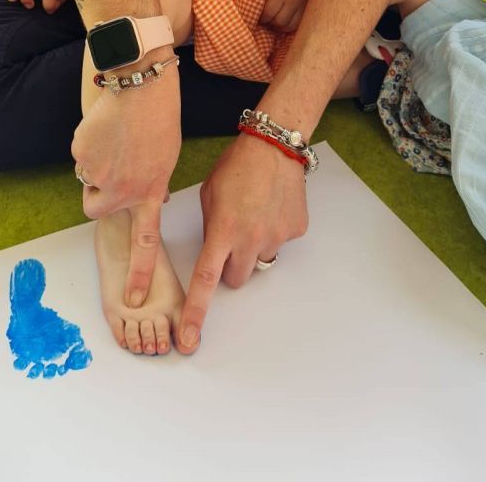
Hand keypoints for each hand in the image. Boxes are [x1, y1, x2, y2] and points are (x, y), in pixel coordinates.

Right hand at [72, 66, 181, 306]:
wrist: (141, 84)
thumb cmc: (159, 117)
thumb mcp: (166, 158)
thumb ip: (153, 183)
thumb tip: (150, 198)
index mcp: (149, 192)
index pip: (145, 242)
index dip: (140, 273)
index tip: (133, 299)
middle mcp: (123, 189)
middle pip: (96, 208)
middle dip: (96, 194)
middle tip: (108, 170)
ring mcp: (99, 172)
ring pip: (86, 177)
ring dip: (94, 164)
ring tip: (114, 138)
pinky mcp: (81, 152)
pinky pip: (79, 154)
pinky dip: (88, 143)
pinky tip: (105, 126)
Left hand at [176, 131, 307, 353]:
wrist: (275, 146)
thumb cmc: (237, 166)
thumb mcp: (210, 195)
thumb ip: (211, 227)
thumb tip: (214, 248)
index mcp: (222, 231)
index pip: (205, 281)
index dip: (195, 312)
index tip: (189, 339)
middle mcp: (250, 240)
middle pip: (237, 278)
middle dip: (232, 265)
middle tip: (232, 237)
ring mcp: (276, 237)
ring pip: (260, 260)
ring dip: (255, 245)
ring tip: (255, 212)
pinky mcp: (296, 231)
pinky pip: (281, 242)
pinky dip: (276, 229)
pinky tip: (273, 206)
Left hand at [259, 0, 316, 32]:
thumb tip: (253, 3)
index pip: (268, 13)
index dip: (261, 18)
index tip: (257, 17)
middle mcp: (294, 1)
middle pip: (279, 22)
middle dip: (270, 23)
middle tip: (264, 20)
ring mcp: (304, 5)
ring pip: (290, 26)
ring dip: (280, 26)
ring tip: (274, 22)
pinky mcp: (310, 7)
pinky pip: (299, 23)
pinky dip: (291, 26)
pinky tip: (285, 21)